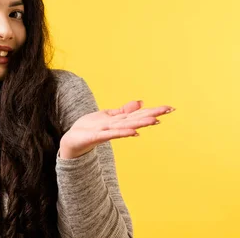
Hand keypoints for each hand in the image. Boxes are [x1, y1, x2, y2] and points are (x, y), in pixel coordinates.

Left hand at [59, 100, 174, 158]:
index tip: (170, 107)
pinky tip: (133, 132)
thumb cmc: (90, 127)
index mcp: (119, 121)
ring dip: (140, 123)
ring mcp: (107, 131)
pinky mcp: (97, 136)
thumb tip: (141, 102)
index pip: (139, 114)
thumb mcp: (108, 115)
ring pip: (126, 126)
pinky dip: (122, 133)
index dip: (153, 110)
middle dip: (152, 115)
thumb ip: (124, 110)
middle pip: (136, 119)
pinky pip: (110, 134)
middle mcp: (116, 126)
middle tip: (168, 111)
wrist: (73, 140)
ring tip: (154, 121)